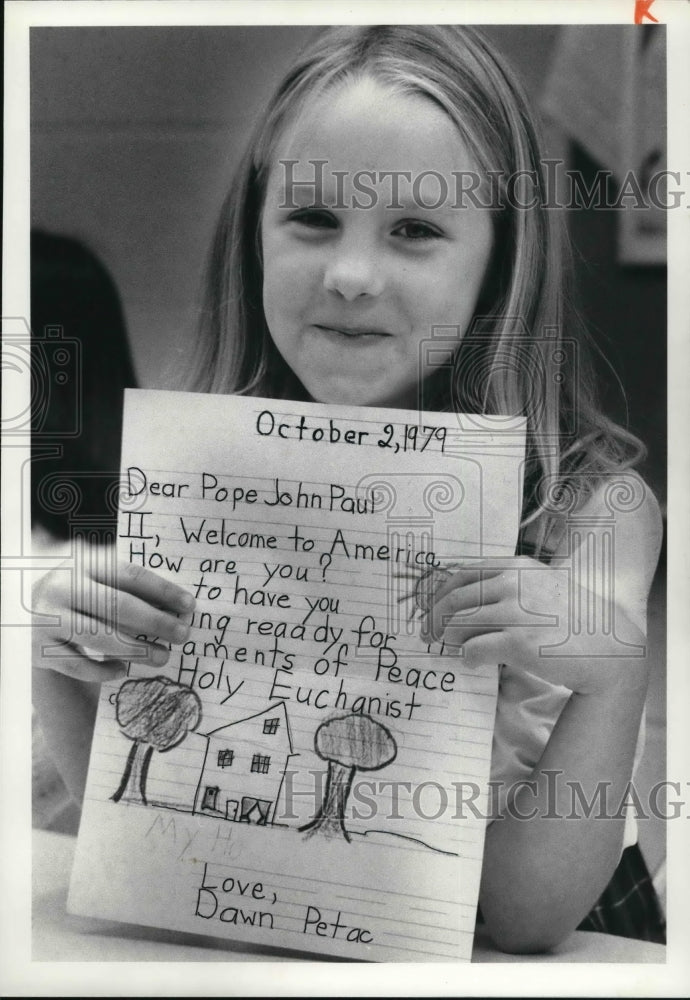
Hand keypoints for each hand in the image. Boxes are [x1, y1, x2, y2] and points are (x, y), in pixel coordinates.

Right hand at [32, 546, 194, 682]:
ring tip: (163, 656)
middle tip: (182, 634)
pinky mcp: (41, 648)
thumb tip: (178, 608)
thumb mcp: (98, 582)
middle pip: (118, 605)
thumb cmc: (80, 595)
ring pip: (99, 637)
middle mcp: (63, 588)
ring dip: (136, 649)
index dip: (163, 590)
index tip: (189, 605)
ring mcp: (49, 618)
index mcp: (84, 565)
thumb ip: (131, 590)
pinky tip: (122, 670)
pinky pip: (78, 665)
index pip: (130, 575)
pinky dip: (103, 670)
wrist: (24, 611)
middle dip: (156, 622)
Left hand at [420, 556, 647, 694]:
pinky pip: (473, 649)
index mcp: (517, 566)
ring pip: (458, 623)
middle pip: (453, 598)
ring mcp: (516, 613)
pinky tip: (473, 661)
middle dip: (433, 616)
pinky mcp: (518, 643)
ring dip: (447, 637)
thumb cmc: (574, 620)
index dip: (439, 591)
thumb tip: (466, 597)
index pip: (462, 573)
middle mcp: (514, 584)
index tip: (429, 605)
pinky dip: (467, 657)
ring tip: (447, 647)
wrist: (610, 648)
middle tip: (426, 632)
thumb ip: (509, 584)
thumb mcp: (543, 585)